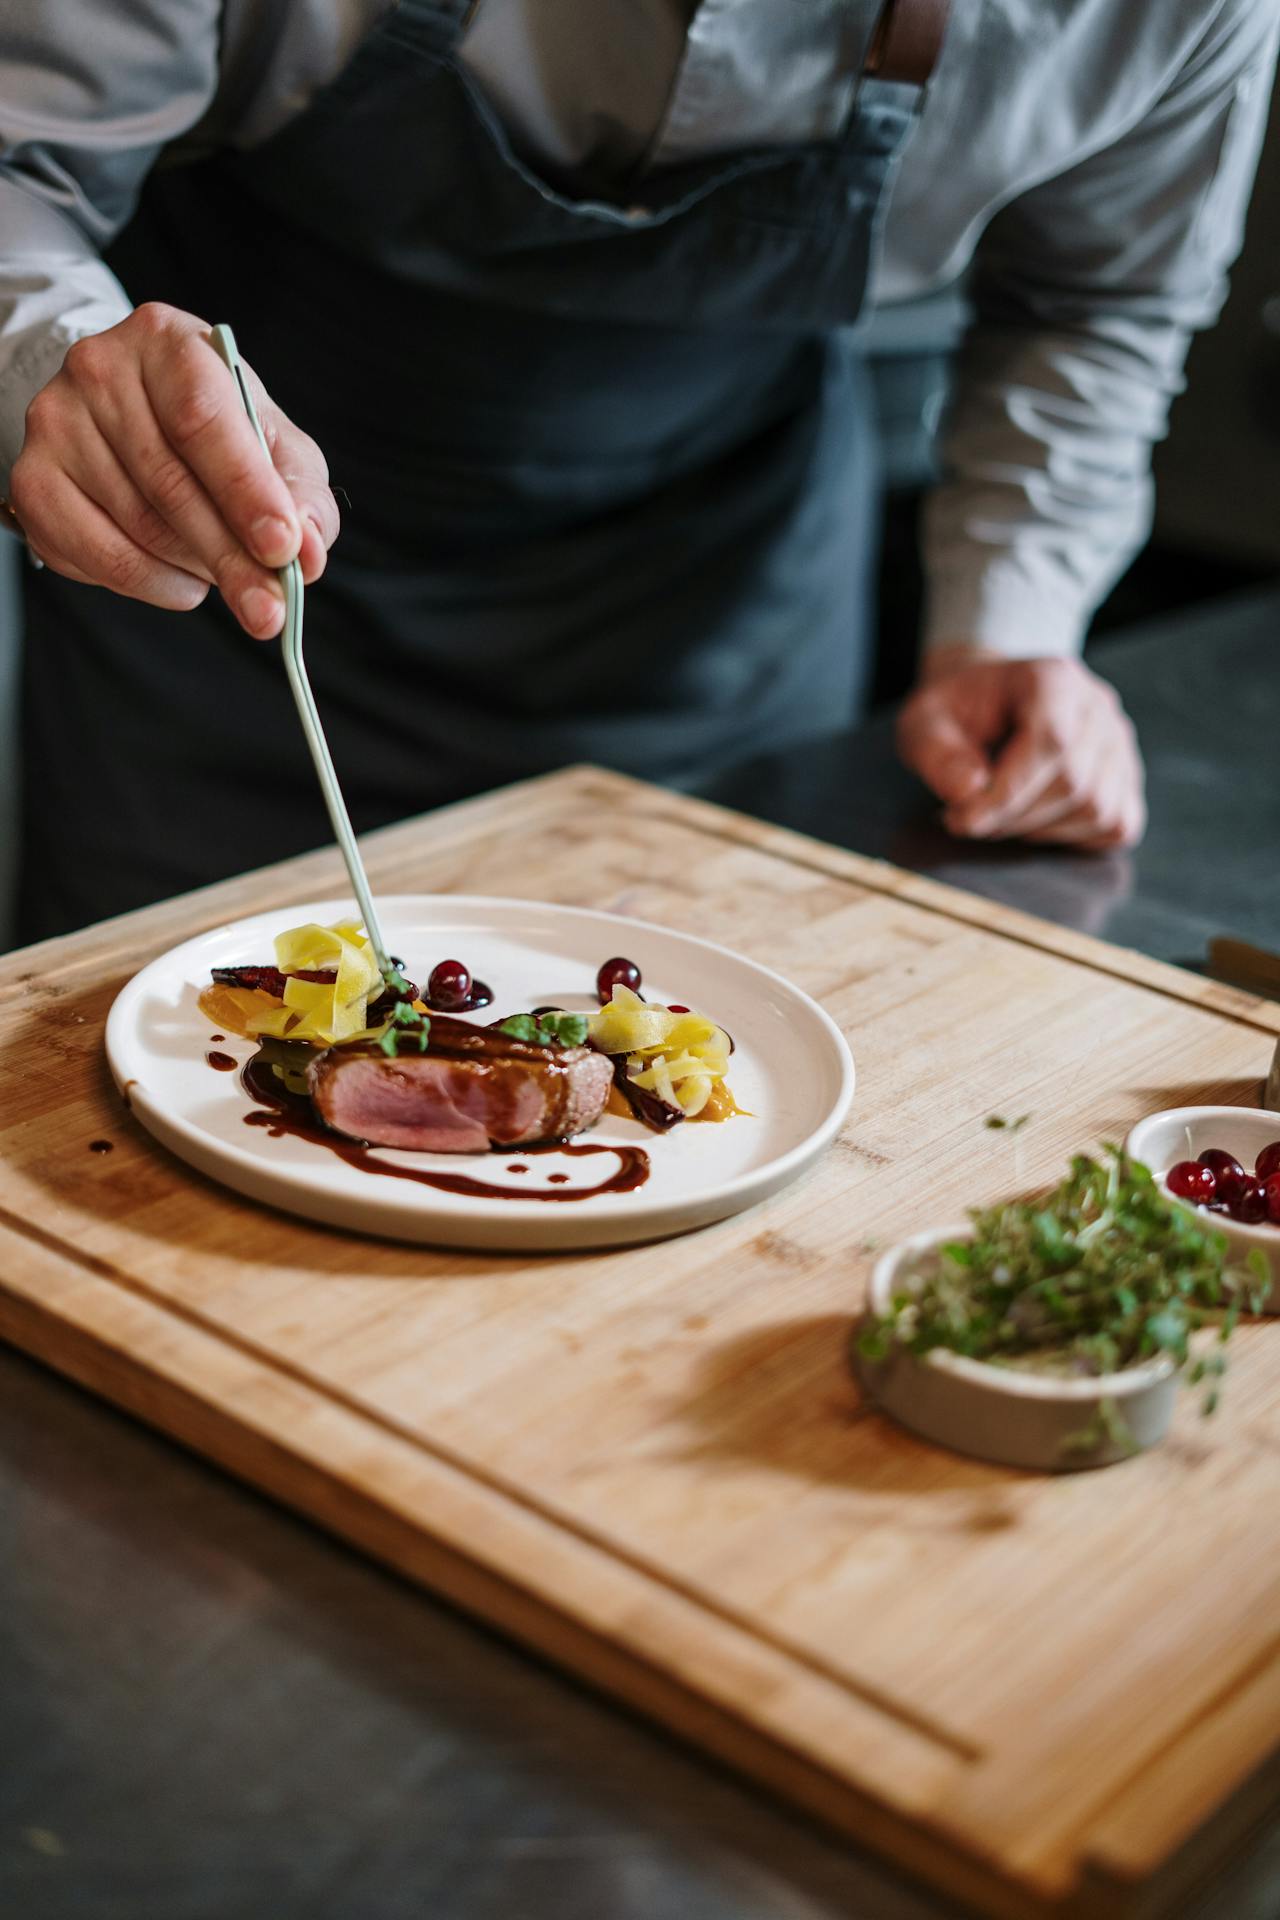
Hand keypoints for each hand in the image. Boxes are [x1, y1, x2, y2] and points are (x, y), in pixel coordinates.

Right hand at [9, 303, 338, 638]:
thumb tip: (306, 550)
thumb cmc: (214, 429)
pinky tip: (182, 581)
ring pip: (139, 526)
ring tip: (226, 575)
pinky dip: (153, 583)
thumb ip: (300, 495)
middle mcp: (99, 369)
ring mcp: (56, 424)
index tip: (281, 547)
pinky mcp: (33, 480)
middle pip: (170, 482)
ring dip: (196, 569)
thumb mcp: (272, 444)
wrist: (127, 415)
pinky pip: (100, 555)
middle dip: (231, 558)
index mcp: (167, 341)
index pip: (204, 419)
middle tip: (269, 610)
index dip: (245, 489)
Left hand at [896, 649, 1145, 849]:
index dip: (1007, 793)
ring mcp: (1119, 742)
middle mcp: (1097, 707)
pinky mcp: (1126, 777)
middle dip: (1014, 816)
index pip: (1051, 742)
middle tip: (971, 818)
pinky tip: (1036, 822)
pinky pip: (1117, 824)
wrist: (987, 702)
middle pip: (1074, 782)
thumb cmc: (958, 712)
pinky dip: (1074, 838)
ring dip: (1040, 830)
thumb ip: (939, 755)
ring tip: (1000, 815)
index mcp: (1053, 679)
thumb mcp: (925, 723)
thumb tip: (971, 792)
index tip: (963, 820)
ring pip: (1097, 809)